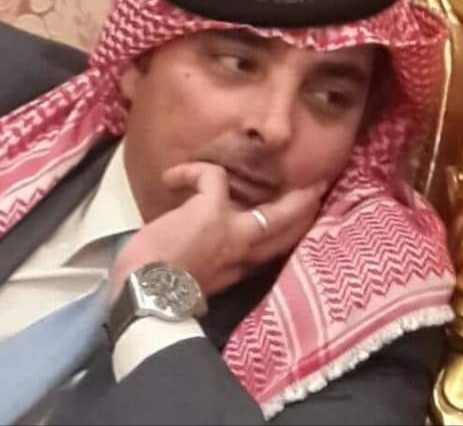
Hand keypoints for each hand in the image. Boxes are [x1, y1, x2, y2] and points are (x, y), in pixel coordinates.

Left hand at [110, 162, 325, 301]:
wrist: (144, 297)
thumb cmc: (156, 294)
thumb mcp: (191, 283)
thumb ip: (207, 269)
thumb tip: (200, 259)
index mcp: (235, 270)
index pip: (270, 251)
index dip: (286, 234)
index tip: (295, 223)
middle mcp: (242, 252)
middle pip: (288, 230)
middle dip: (305, 209)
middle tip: (317, 188)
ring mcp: (232, 230)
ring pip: (275, 212)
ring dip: (272, 188)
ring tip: (270, 165)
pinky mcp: (212, 211)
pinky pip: (212, 177)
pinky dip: (192, 172)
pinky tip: (172, 177)